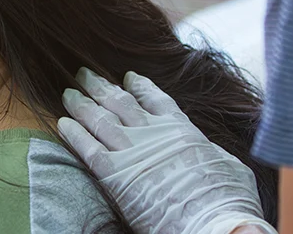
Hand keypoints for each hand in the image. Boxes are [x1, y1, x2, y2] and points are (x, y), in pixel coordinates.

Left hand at [57, 68, 276, 233]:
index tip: (126, 76)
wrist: (214, 223)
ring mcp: (131, 151)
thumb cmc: (229, 200)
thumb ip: (211, 151)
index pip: (154, 99)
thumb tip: (209, 150)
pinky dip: (74, 134)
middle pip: (119, 102)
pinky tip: (62, 123)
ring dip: (81, 104)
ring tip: (67, 94)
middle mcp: (152, 133)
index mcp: (180, 128)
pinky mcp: (114, 174)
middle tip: (83, 74)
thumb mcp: (229, 165)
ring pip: (99, 119)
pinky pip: (87, 148)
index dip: (138, 86)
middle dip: (99, 86)